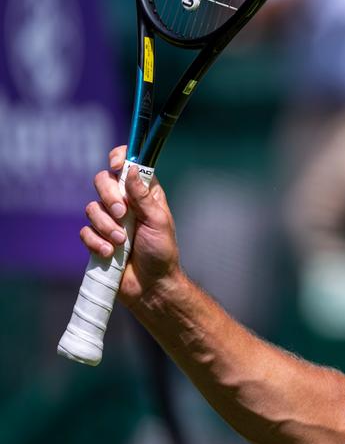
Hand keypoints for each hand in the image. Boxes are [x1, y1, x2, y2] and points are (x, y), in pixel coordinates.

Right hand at [81, 146, 181, 304]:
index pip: (128, 166)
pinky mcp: (97, 239)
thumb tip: (132, 169)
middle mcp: (125, 203)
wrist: (150, 285)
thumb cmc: (161, 251)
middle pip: (102, 182)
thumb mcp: (158, 221)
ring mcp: (109, 221)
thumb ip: (143, 196)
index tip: (116, 164)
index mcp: (144, 194)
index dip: (119, 158)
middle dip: (108, 196)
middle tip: (122, 213)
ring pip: (91, 208)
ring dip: (106, 226)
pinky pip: (85, 232)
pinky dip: (96, 242)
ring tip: (122, 242)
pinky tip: (110, 253)